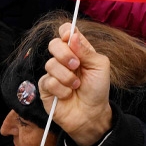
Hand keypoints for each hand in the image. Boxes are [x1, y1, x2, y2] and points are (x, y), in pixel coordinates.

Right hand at [39, 23, 112, 145]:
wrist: (91, 114)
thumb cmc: (98, 89)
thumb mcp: (100, 66)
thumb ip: (87, 51)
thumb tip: (72, 35)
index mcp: (78, 50)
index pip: (66, 31)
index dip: (65, 31)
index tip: (69, 37)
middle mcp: (64, 59)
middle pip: (53, 44)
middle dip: (64, 54)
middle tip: (76, 65)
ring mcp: (53, 73)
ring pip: (50, 64)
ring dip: (66, 76)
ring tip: (76, 86)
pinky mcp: (45, 88)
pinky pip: (47, 81)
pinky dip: (61, 89)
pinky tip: (67, 94)